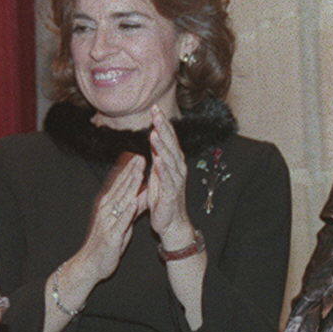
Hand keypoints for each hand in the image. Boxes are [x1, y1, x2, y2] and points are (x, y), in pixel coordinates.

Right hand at [70, 153, 146, 286]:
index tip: (139, 157)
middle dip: (131, 173)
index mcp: (108, 206)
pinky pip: (120, 222)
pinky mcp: (111, 236)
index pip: (120, 185)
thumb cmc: (107, 243)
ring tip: (139, 173)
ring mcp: (107, 222)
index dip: (129, 171)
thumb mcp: (123, 223)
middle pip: (120, 189)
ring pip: (120, 201)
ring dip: (129, 187)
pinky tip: (133, 202)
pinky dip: (127, 211)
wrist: (90, 265)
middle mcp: (106, 211)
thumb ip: (133, 208)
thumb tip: (143, 194)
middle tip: (141, 157)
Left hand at [147, 105, 191, 244]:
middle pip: (171, 144)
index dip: (163, 123)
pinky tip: (158, 160)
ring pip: (170, 159)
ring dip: (163, 146)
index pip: (169, 138)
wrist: (171, 223)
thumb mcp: (158, 173)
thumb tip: (154, 136)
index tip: (155, 108)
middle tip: (156, 112)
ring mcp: (176, 180)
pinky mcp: (172, 194)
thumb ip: (158, 155)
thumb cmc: (164, 198)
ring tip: (154, 133)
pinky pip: (168, 179)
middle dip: (163, 127)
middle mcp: (178, 168)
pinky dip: (163, 169)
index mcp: (173, 162)